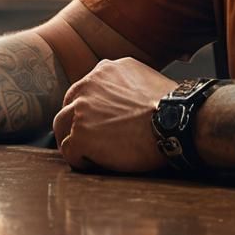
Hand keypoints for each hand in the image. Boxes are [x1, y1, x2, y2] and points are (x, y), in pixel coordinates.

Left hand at [52, 57, 173, 174]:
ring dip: (73, 140)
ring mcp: (81, 110)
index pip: (86, 88)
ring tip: (89, 154)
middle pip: (69, 105)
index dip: (91, 107)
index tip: (100, 121)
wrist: (174, 120)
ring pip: (61, 126)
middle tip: (91, 139)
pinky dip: (80, 160)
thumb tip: (124, 99)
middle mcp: (89, 84)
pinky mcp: (80, 135)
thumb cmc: (170, 106)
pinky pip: (69, 151)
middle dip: (76, 122)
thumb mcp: (145, 78)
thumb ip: (124, 84)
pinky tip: (96, 165)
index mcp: (106, 69)